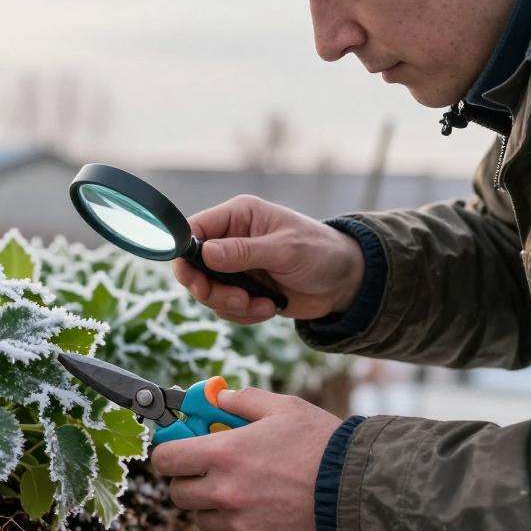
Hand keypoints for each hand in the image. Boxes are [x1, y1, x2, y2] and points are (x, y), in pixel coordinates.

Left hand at [150, 387, 341, 530]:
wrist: (360, 495)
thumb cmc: (324, 447)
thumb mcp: (285, 408)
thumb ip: (245, 400)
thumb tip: (220, 399)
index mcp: (224, 454)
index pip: (165, 459)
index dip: (168, 453)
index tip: (178, 451)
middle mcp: (224, 492)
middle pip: (177, 493)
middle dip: (189, 480)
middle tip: (211, 471)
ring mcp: (238, 524)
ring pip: (202, 518)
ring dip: (213, 506)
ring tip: (245, 490)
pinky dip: (240, 526)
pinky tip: (266, 510)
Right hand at [172, 195, 364, 323]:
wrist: (344, 282)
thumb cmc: (320, 252)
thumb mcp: (284, 249)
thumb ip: (243, 251)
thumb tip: (205, 253)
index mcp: (238, 216)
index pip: (194, 231)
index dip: (186, 256)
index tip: (195, 281)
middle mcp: (231, 239)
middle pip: (195, 268)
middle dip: (212, 290)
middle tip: (237, 300)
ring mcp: (235, 267)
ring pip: (208, 292)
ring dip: (232, 306)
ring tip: (260, 305)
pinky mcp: (242, 289)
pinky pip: (225, 308)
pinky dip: (243, 314)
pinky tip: (267, 308)